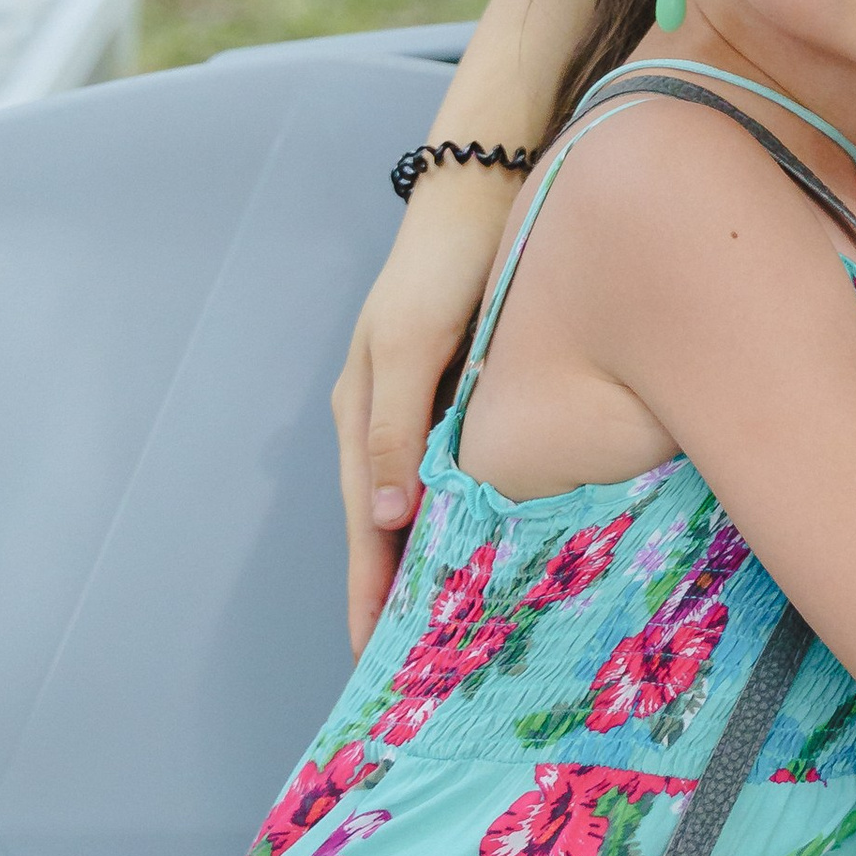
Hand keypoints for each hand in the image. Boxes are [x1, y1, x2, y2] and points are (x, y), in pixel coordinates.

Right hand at [330, 170, 513, 650]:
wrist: (485, 183)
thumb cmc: (446, 259)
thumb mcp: (411, 340)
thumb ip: (395, 425)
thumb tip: (390, 516)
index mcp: (362, 415)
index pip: (367, 530)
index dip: (370, 598)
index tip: (376, 667)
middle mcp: (388, 420)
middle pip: (391, 528)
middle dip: (398, 597)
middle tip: (420, 673)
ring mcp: (423, 405)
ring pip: (425, 505)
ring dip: (433, 562)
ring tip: (456, 628)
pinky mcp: (462, 388)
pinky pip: (458, 472)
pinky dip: (467, 516)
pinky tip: (493, 542)